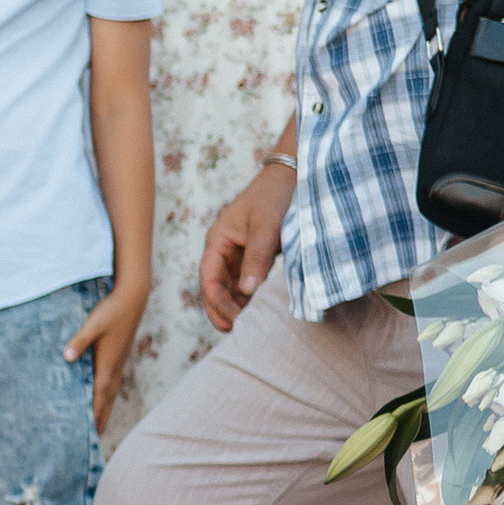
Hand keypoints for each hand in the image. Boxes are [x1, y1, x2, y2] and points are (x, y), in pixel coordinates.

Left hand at [64, 282, 146, 434]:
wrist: (132, 299)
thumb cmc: (111, 312)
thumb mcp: (93, 324)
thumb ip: (79, 341)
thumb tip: (67, 357)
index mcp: (107, 365)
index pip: (98, 398)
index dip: (92, 416)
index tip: (86, 434)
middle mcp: (114, 370)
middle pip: (106, 402)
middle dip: (99, 421)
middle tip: (91, 442)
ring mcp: (118, 365)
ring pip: (110, 395)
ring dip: (104, 412)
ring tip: (97, 429)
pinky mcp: (118, 359)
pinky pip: (112, 386)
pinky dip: (106, 398)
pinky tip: (101, 401)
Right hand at [200, 160, 294, 331]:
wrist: (294, 173)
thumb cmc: (276, 194)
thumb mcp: (266, 226)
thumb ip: (257, 258)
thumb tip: (247, 291)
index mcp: (218, 239)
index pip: (209, 279)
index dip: (217, 303)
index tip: (234, 321)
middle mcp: (224, 249)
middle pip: (216, 287)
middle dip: (224, 309)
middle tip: (239, 330)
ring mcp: (239, 253)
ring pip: (231, 287)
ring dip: (237, 305)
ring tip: (250, 324)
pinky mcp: (256, 255)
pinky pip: (247, 281)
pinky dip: (251, 296)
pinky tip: (260, 308)